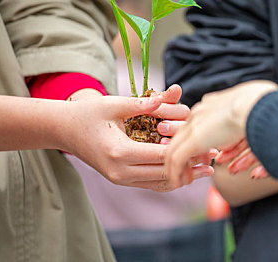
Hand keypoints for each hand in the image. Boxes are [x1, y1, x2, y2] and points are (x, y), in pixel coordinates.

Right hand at [62, 85, 211, 191]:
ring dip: (183, 177)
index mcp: (120, 151)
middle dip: (191, 167)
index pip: (162, 156)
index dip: (188, 153)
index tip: (209, 147)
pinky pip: (150, 185)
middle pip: (165, 174)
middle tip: (213, 159)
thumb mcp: (114, 103)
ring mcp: (119, 179)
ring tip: (206, 169)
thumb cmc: (88, 113)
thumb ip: (143, 103)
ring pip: (159, 184)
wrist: (63, 130)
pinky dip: (169, 180)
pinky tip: (186, 172)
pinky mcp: (120, 180)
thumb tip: (171, 93)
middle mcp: (120, 171)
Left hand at [165, 80, 277, 188]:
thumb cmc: (267, 109)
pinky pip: (177, 159)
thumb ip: (248, 127)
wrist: (259, 106)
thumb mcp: (257, 114)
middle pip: (184, 134)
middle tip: (186, 169)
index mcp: (215, 103)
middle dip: (184, 153)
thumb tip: (253, 140)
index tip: (206, 155)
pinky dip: (176, 172)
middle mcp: (202, 111)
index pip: (200, 123)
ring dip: (176, 165)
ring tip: (180, 179)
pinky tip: (179, 182)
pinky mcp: (194, 139)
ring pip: (175, 146)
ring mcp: (196, 124)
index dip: (200, 140)